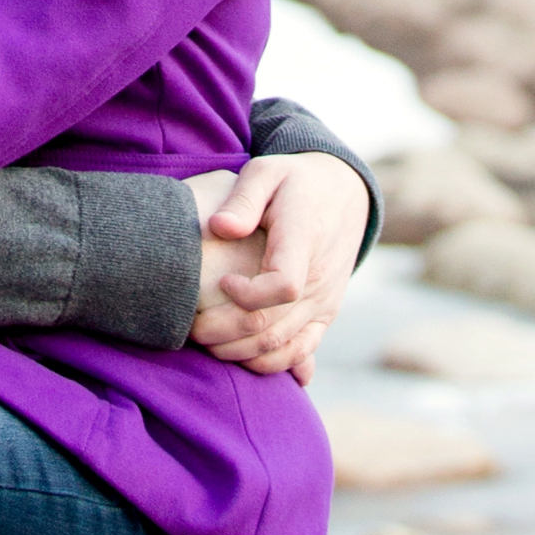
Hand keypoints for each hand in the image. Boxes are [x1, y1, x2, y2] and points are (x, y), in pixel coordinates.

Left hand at [186, 150, 371, 380]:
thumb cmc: (294, 182)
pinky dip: (270, 363)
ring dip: (240, 353)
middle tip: (191, 328)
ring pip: (282, 345)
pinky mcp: (326, 314)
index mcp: (304, 240)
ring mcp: (325, 300)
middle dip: (225, 333)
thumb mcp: (266, 172)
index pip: (282, 285)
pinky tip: (240, 358)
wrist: (342, 194)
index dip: (246, 295)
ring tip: (206, 343)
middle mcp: (319, 278)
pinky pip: (301, 351)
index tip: (221, 281)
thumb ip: (242, 198)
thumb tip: (218, 228)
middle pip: (273, 325)